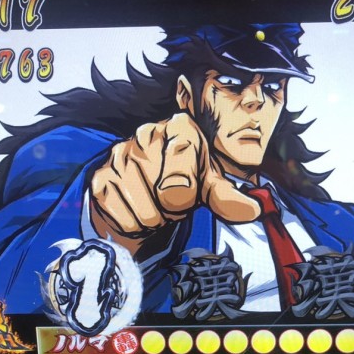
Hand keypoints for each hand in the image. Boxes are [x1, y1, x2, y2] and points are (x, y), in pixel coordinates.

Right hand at [90, 112, 260, 253]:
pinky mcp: (100, 180)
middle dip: (172, 209)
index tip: (188, 192)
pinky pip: (123, 219)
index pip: (184, 165)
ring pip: (145, 212)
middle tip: (170, 202)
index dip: (189, 191)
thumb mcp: (209, 186)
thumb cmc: (182, 182)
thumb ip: (228, 198)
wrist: (143, 190)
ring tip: (154, 205)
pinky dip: (133, 225)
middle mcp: (146, 135)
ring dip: (154, 219)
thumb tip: (253, 210)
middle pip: (167, 196)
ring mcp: (119, 156)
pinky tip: (135, 210)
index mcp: (180, 129)